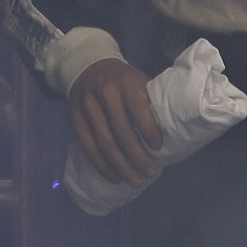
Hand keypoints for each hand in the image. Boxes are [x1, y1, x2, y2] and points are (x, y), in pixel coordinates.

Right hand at [68, 58, 161, 184]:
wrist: (88, 66)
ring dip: (120, 165)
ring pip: (103, 141)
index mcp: (127, 81)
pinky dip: (101, 164)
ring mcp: (87, 106)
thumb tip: (173, 126)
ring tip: (134, 180)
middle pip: (120, 130)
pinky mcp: (74, 118)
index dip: (148, 128)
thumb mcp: (138, 79)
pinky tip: (114, 176)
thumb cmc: (123, 79)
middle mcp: (105, 93)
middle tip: (149, 172)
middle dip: (136, 155)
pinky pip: (87, 145)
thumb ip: (150, 98)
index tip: (158, 147)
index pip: (137, 106)